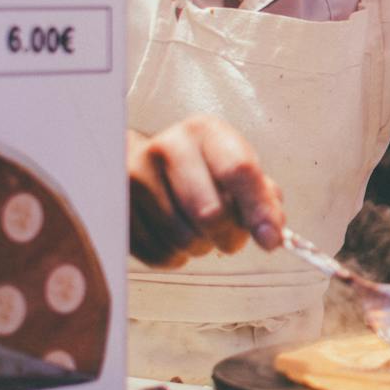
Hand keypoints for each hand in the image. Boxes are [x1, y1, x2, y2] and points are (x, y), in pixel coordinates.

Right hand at [127, 118, 284, 267]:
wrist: (141, 163)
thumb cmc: (200, 167)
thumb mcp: (235, 165)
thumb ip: (262, 194)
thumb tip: (273, 229)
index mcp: (204, 132)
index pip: (238, 171)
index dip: (259, 210)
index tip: (271, 240)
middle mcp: (166, 149)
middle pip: (211, 213)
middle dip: (230, 236)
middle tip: (231, 236)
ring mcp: (135, 179)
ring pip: (185, 239)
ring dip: (202, 246)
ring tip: (198, 229)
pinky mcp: (117, 211)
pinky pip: (160, 254)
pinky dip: (177, 256)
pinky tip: (175, 236)